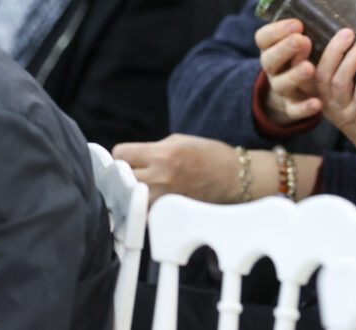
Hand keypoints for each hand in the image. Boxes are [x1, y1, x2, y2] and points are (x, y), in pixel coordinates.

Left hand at [113, 134, 238, 205]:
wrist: (234, 178)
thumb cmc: (209, 155)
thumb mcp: (179, 141)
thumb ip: (152, 148)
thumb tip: (131, 158)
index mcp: (162, 154)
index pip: (121, 154)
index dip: (122, 155)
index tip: (129, 157)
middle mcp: (160, 176)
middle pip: (122, 177)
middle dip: (126, 173)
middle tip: (134, 172)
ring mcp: (164, 197)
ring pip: (130, 197)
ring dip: (133, 192)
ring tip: (143, 187)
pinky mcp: (169, 211)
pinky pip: (144, 213)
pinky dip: (143, 208)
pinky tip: (151, 201)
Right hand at [255, 19, 320, 124]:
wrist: (288, 94)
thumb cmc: (299, 57)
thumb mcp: (299, 39)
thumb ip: (313, 22)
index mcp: (271, 49)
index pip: (263, 38)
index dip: (277, 31)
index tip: (297, 23)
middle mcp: (273, 68)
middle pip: (270, 59)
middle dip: (285, 49)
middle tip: (303, 40)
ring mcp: (281, 88)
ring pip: (281, 84)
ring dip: (294, 75)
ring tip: (310, 68)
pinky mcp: (291, 107)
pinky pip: (294, 110)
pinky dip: (304, 108)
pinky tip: (317, 103)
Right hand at [312, 28, 355, 179]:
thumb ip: (355, 65)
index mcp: (319, 95)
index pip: (301, 74)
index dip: (298, 55)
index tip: (304, 33)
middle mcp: (325, 104)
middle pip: (319, 74)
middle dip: (332, 49)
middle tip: (347, 32)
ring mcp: (342, 111)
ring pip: (339, 81)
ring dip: (353, 57)